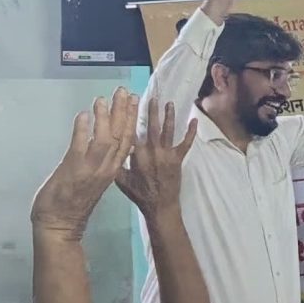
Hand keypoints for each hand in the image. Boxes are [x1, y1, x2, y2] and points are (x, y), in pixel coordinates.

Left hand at [32, 90, 139, 233]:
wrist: (60, 224)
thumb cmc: (74, 203)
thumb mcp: (94, 180)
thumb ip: (100, 162)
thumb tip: (100, 142)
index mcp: (113, 170)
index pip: (127, 140)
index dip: (131, 120)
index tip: (134, 101)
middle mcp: (106, 168)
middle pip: (121, 136)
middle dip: (123, 112)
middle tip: (124, 92)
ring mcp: (91, 169)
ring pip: (104, 139)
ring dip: (104, 117)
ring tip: (103, 99)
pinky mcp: (73, 169)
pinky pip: (80, 145)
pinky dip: (82, 128)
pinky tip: (83, 114)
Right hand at [115, 101, 197, 218]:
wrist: (160, 206)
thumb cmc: (139, 194)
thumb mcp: (121, 179)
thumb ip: (116, 163)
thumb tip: (110, 149)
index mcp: (137, 154)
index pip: (131, 131)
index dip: (129, 116)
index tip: (127, 104)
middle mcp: (153, 151)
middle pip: (151, 126)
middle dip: (150, 111)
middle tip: (151, 97)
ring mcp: (167, 154)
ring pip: (168, 131)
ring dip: (169, 116)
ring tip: (168, 103)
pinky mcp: (178, 159)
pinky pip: (186, 143)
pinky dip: (191, 132)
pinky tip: (194, 120)